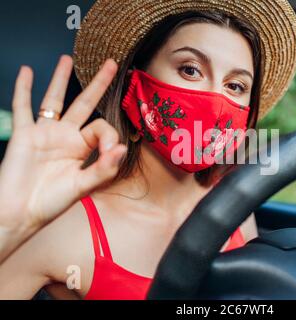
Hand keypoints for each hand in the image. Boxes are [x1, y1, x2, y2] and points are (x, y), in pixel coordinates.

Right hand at [0, 55, 125, 235]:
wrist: (20, 212)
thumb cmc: (51, 203)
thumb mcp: (83, 187)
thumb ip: (103, 168)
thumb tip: (122, 148)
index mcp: (82, 148)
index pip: (101, 128)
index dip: (109, 135)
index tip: (110, 151)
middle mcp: (65, 137)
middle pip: (84, 103)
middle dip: (98, 84)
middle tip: (111, 64)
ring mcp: (44, 133)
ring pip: (54, 100)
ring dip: (60, 79)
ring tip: (67, 58)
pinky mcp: (23, 134)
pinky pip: (23, 107)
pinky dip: (23, 89)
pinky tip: (28, 73)